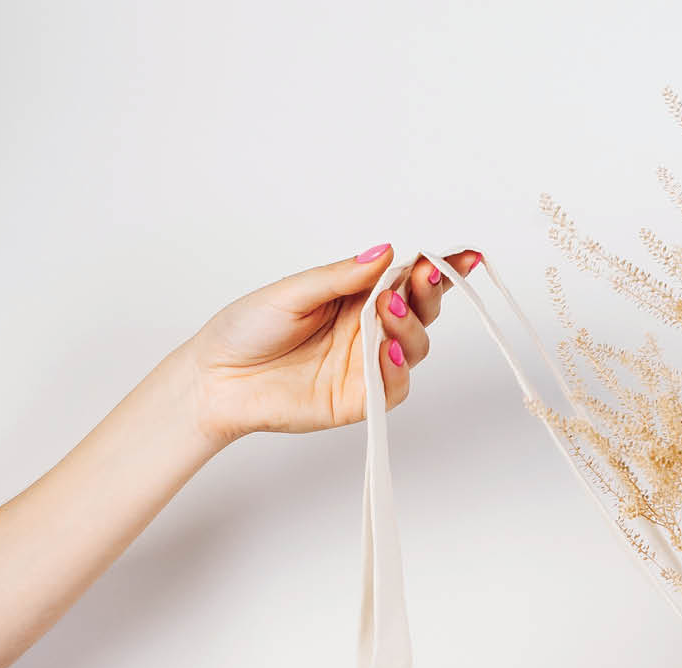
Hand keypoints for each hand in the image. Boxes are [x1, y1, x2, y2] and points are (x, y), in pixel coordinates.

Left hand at [187, 243, 483, 446]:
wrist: (217, 378)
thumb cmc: (247, 330)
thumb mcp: (293, 292)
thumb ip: (341, 277)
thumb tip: (386, 252)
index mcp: (357, 297)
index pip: (407, 280)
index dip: (438, 269)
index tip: (464, 254)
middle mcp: (369, 330)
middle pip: (421, 312)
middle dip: (430, 293)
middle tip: (422, 278)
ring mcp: (366, 367)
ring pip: (415, 349)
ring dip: (411, 329)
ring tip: (390, 312)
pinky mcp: (359, 401)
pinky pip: (394, 390)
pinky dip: (397, 371)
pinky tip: (387, 352)